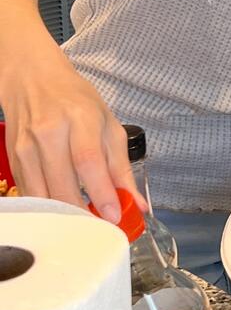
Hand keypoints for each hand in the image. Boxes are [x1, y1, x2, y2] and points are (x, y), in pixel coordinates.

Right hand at [1, 52, 142, 221]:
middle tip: (102, 229)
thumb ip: (122, 166)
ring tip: (85, 224)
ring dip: (65, 216)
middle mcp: (49, 132)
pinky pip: (30, 194)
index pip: (89, 160)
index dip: (102, 193)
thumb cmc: (75, 101)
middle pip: (63, 184)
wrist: (32, 80)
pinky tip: (63, 212)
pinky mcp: (13, 160)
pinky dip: (48, 208)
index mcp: (80, 118)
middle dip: (84, 213)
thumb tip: (137, 203)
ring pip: (43, 195)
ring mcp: (27, 147)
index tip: (114, 216)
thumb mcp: (108, 124)